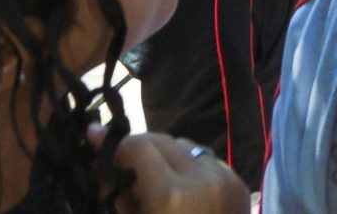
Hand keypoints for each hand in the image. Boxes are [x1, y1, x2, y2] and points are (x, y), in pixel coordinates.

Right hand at [104, 132, 249, 213]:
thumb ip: (119, 194)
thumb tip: (98, 145)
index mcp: (172, 195)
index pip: (139, 145)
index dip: (118, 152)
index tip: (106, 165)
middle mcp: (203, 179)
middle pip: (162, 140)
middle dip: (139, 155)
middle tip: (125, 180)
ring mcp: (226, 178)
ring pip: (185, 146)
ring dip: (165, 160)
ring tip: (153, 190)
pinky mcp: (239, 184)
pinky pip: (206, 160)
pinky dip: (189, 170)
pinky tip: (180, 195)